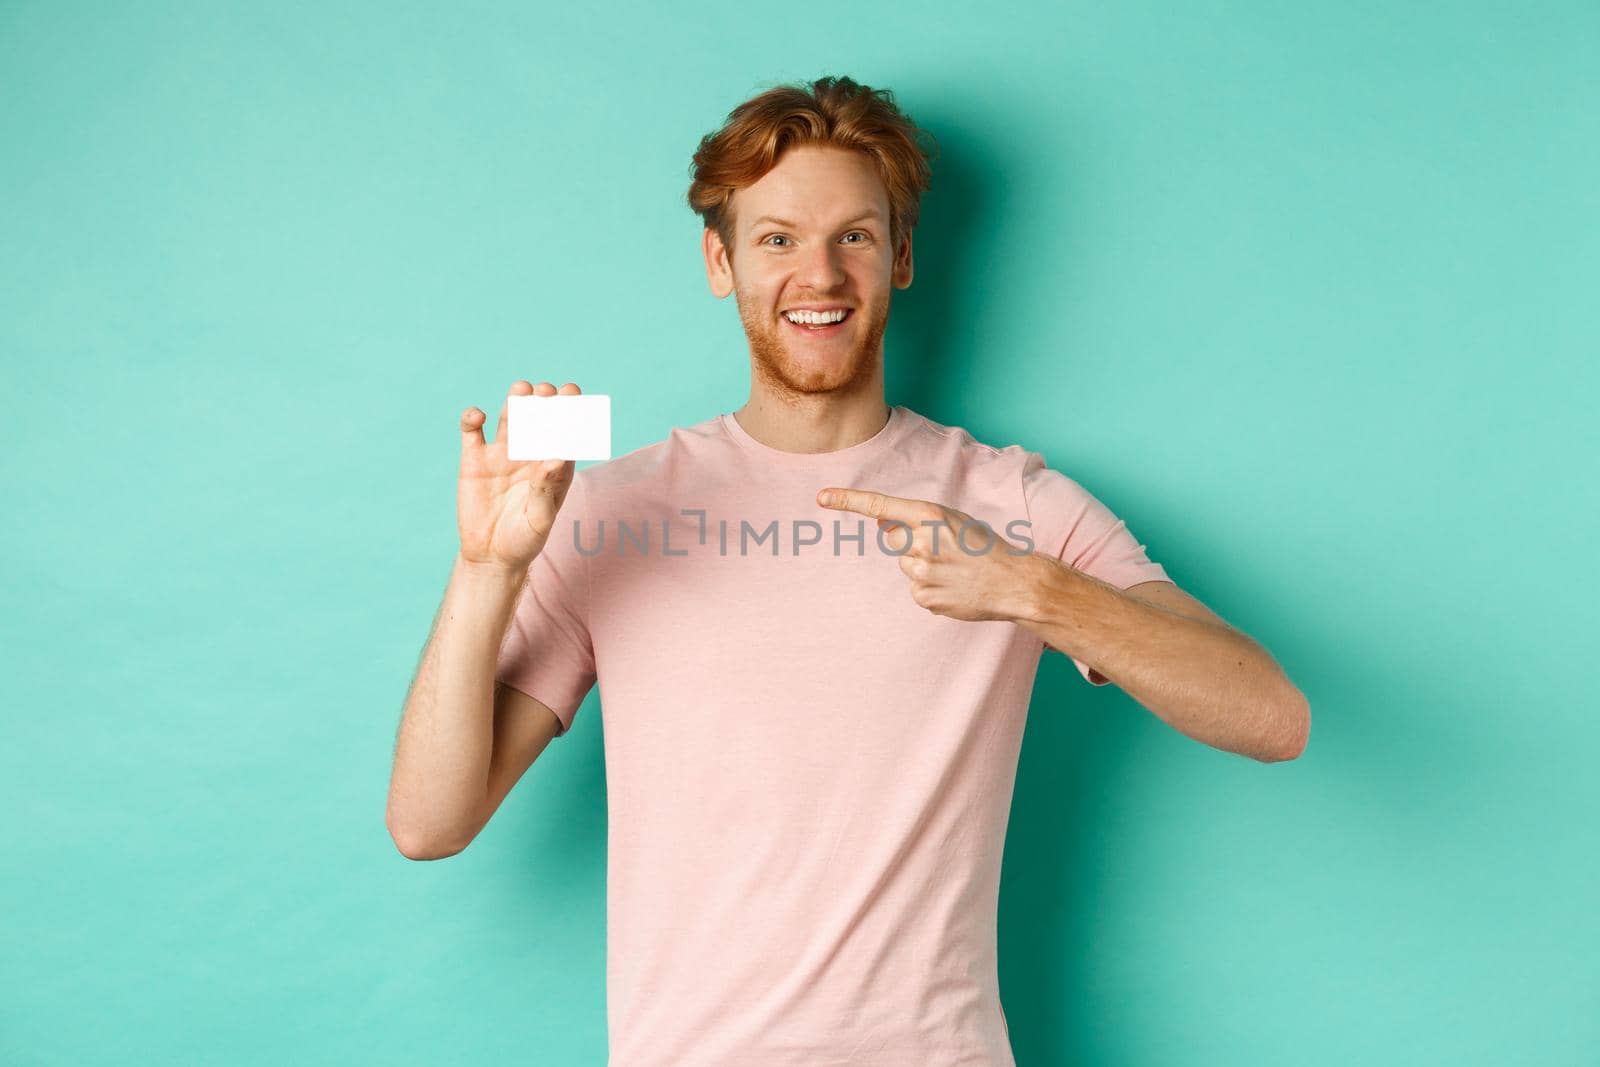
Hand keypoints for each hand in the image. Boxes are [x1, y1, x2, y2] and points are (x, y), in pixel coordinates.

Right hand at [457, 381, 581, 572]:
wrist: (490, 556)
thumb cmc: (524, 540)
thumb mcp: (540, 519)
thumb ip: (546, 490)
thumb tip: (555, 460)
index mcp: (554, 466)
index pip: (565, 432)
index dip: (570, 411)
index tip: (571, 393)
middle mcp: (530, 454)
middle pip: (539, 419)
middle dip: (543, 402)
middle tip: (544, 391)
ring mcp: (502, 454)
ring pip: (509, 418)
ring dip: (515, 401)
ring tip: (520, 390)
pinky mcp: (474, 459)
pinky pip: (472, 431)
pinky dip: (472, 418)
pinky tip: (478, 415)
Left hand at [816, 487, 1036, 622]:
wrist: (1014, 582)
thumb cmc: (986, 547)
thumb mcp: (955, 521)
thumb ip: (918, 520)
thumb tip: (882, 523)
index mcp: (930, 515)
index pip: (879, 505)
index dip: (847, 500)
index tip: (822, 497)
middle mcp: (921, 542)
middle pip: (892, 539)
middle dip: (910, 542)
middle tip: (943, 549)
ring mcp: (921, 572)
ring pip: (904, 565)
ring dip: (922, 566)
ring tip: (953, 569)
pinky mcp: (923, 597)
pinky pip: (915, 588)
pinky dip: (930, 587)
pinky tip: (953, 586)